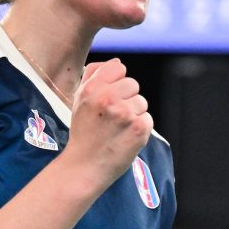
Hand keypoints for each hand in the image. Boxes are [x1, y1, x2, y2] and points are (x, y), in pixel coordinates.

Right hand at [65, 58, 152, 187]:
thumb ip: (95, 76)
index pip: (119, 68)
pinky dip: (140, 129)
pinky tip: (125, 138)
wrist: (85, 166)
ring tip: (118, 129)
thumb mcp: (80, 100)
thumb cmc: (83, 132)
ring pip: (142, 102)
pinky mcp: (139, 128)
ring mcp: (125, 113)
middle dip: (126, 99)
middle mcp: (108, 98)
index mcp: (92, 88)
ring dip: (134, 114)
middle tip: (113, 118)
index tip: (109, 98)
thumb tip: (118, 62)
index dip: (116, 83)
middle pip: (133, 84)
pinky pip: (148, 119)